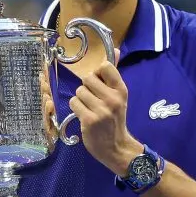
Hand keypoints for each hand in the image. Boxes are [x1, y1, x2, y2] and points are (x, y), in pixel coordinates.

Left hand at [67, 50, 141, 175]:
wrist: (115, 146)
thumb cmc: (114, 118)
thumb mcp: (118, 95)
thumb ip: (113, 74)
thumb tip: (116, 50)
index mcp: (121, 90)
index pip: (105, 66)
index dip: (98, 73)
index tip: (100, 84)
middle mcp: (113, 98)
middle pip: (87, 78)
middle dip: (86, 88)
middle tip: (93, 100)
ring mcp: (101, 110)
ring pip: (79, 91)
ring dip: (80, 99)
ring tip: (89, 109)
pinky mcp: (89, 120)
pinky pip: (74, 103)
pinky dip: (76, 108)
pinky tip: (84, 115)